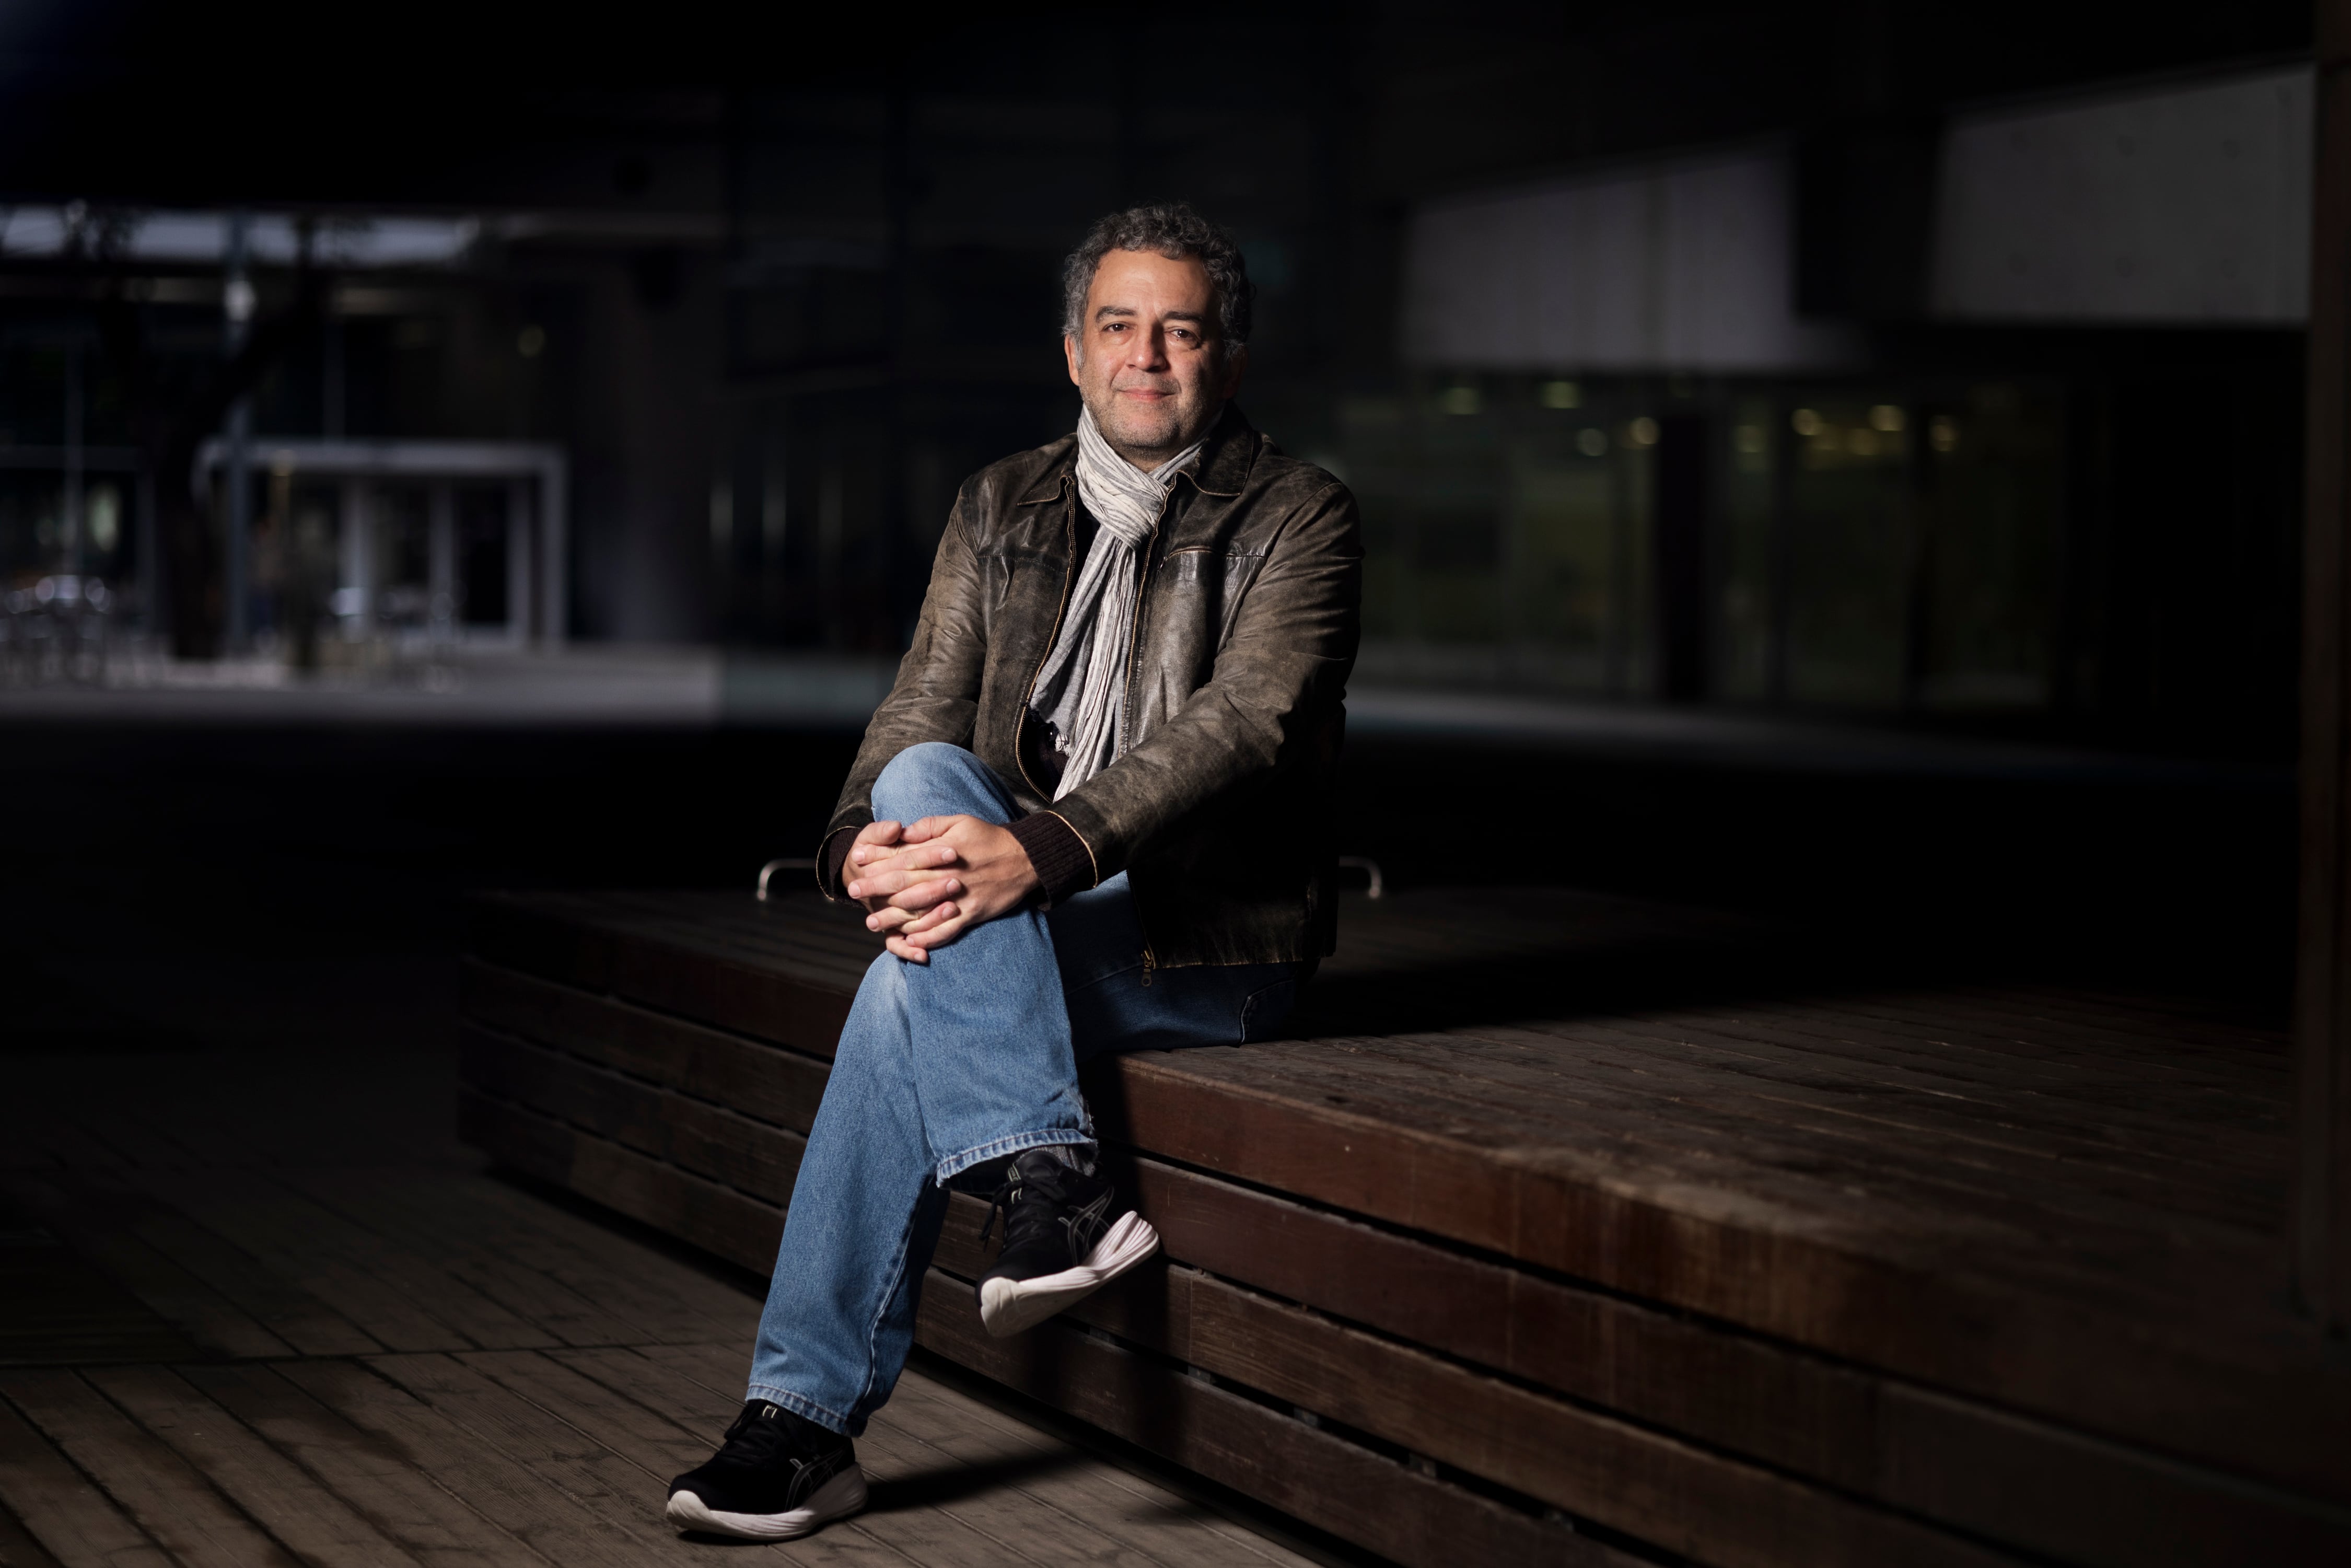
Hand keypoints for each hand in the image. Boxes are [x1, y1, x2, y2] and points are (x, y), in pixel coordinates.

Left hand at [846, 815, 1039, 963]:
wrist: (1025, 859)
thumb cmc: (989, 838)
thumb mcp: (961, 821)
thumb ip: (930, 826)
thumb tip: (904, 833)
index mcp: (944, 850)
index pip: (904, 855)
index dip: (879, 859)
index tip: (858, 861)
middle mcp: (949, 874)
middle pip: (906, 882)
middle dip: (877, 888)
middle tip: (854, 893)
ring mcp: (960, 897)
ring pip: (922, 910)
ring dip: (895, 918)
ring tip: (873, 923)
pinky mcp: (972, 914)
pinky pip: (947, 929)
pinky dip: (927, 937)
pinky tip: (909, 941)